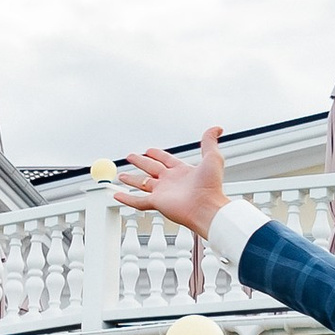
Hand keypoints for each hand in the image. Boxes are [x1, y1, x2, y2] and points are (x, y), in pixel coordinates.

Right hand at [118, 126, 230, 240]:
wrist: (207, 206)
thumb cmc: (212, 186)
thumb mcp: (212, 157)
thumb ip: (210, 142)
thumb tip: (217, 127)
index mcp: (182, 170)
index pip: (166, 159)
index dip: (157, 154)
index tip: (149, 150)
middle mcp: (170, 181)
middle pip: (151, 169)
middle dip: (140, 162)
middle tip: (130, 157)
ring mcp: (162, 192)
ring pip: (142, 184)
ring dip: (131, 179)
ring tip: (121, 175)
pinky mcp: (156, 203)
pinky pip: (138, 201)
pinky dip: (126, 198)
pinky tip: (117, 195)